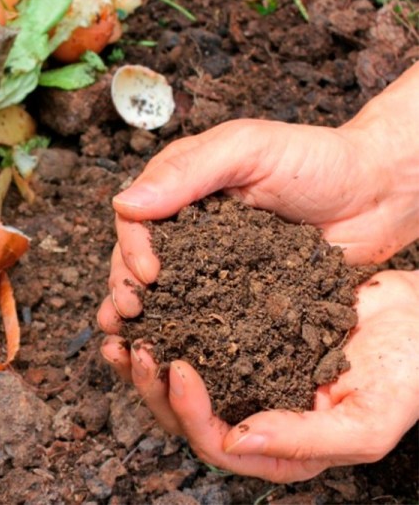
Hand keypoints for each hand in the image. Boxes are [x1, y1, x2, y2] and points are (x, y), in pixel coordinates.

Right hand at [98, 61, 418, 330]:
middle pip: (140, 260)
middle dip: (126, 287)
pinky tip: (172, 355)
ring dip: (145, 317)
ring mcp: (214, 264)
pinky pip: (207, 316)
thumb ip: (187, 171)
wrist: (381, 193)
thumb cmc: (318, 159)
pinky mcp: (241, 296)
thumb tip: (124, 203)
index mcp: (181, 188)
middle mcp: (190, 228)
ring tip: (131, 342)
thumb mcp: (248, 149)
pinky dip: (185, 335)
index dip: (131, 248)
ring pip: (166, 293)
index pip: (136, 219)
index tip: (147, 274)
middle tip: (130, 314)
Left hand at [100, 270, 418, 482]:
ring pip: (177, 379)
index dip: (189, 412)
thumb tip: (236, 439)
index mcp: (279, 448)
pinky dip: (164, 323)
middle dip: (152, 386)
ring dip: (144, 359)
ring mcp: (242, 375)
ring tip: (121, 330)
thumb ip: (307, 439)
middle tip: (135, 346)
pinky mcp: (237, 337)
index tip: (177, 367)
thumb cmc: (407, 372)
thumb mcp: (368, 418)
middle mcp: (253, 415)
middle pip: (184, 416)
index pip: (217, 444)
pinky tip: (145, 305)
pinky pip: (190, 335)